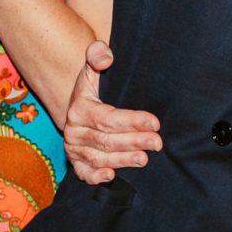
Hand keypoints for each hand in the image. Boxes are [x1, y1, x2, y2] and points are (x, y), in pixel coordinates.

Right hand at [63, 41, 162, 184]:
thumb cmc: (95, 85)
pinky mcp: (78, 163)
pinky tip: (111, 177)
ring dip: (122, 160)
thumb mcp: (94, 65)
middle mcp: (74, 131)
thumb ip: (98, 54)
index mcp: (79, 109)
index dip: (132, 120)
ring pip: (99, 158)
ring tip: (145, 159)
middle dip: (133, 142)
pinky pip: (84, 173)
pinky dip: (96, 177)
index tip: (155, 122)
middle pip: (106, 140)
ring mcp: (75, 149)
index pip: (107, 118)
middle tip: (157, 143)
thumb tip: (106, 58)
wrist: (82, 104)